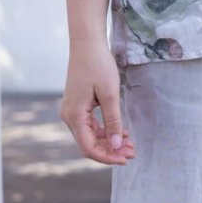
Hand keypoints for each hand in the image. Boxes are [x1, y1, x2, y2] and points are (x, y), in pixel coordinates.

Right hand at [60, 36, 135, 164]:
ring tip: (130, 144)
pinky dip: (105, 131)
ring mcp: (71, 111)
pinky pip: (90, 126)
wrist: (87, 44)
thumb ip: (113, 121)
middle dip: (111, 150)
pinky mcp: (77, 106)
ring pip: (90, 136)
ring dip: (110, 142)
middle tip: (132, 152)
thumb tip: (117, 146)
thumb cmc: (98, 65)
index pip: (89, 148)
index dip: (107, 157)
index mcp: (74, 115)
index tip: (125, 158)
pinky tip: (121, 132)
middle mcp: (69, 116)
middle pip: (89, 144)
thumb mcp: (110, 94)